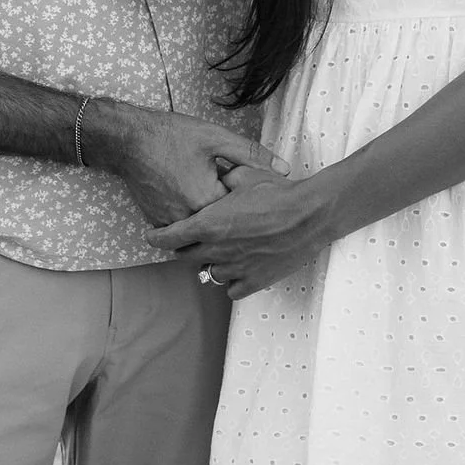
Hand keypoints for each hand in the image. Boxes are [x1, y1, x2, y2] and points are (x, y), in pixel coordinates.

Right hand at [88, 104, 277, 228]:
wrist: (127, 139)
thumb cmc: (171, 135)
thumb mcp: (216, 138)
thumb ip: (252, 155)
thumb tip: (284, 169)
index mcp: (208, 201)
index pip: (241, 211)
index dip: (248, 197)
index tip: (249, 186)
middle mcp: (188, 219)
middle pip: (222, 224)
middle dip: (230, 210)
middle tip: (227, 189)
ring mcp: (170, 223)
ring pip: (201, 228)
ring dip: (209, 215)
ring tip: (208, 191)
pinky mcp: (157, 222)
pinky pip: (182, 227)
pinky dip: (190, 215)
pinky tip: (189, 193)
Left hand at [150, 161, 336, 296]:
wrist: (310, 214)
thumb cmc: (278, 193)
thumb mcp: (243, 175)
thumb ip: (221, 180)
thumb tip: (214, 178)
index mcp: (209, 225)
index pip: (169, 238)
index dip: (157, 237)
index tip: (153, 236)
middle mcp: (217, 250)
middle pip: (185, 257)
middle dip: (185, 248)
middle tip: (192, 240)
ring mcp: (235, 269)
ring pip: (210, 273)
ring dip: (211, 263)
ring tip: (223, 252)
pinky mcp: (255, 281)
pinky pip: (232, 289)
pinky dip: (233, 281)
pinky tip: (240, 269)